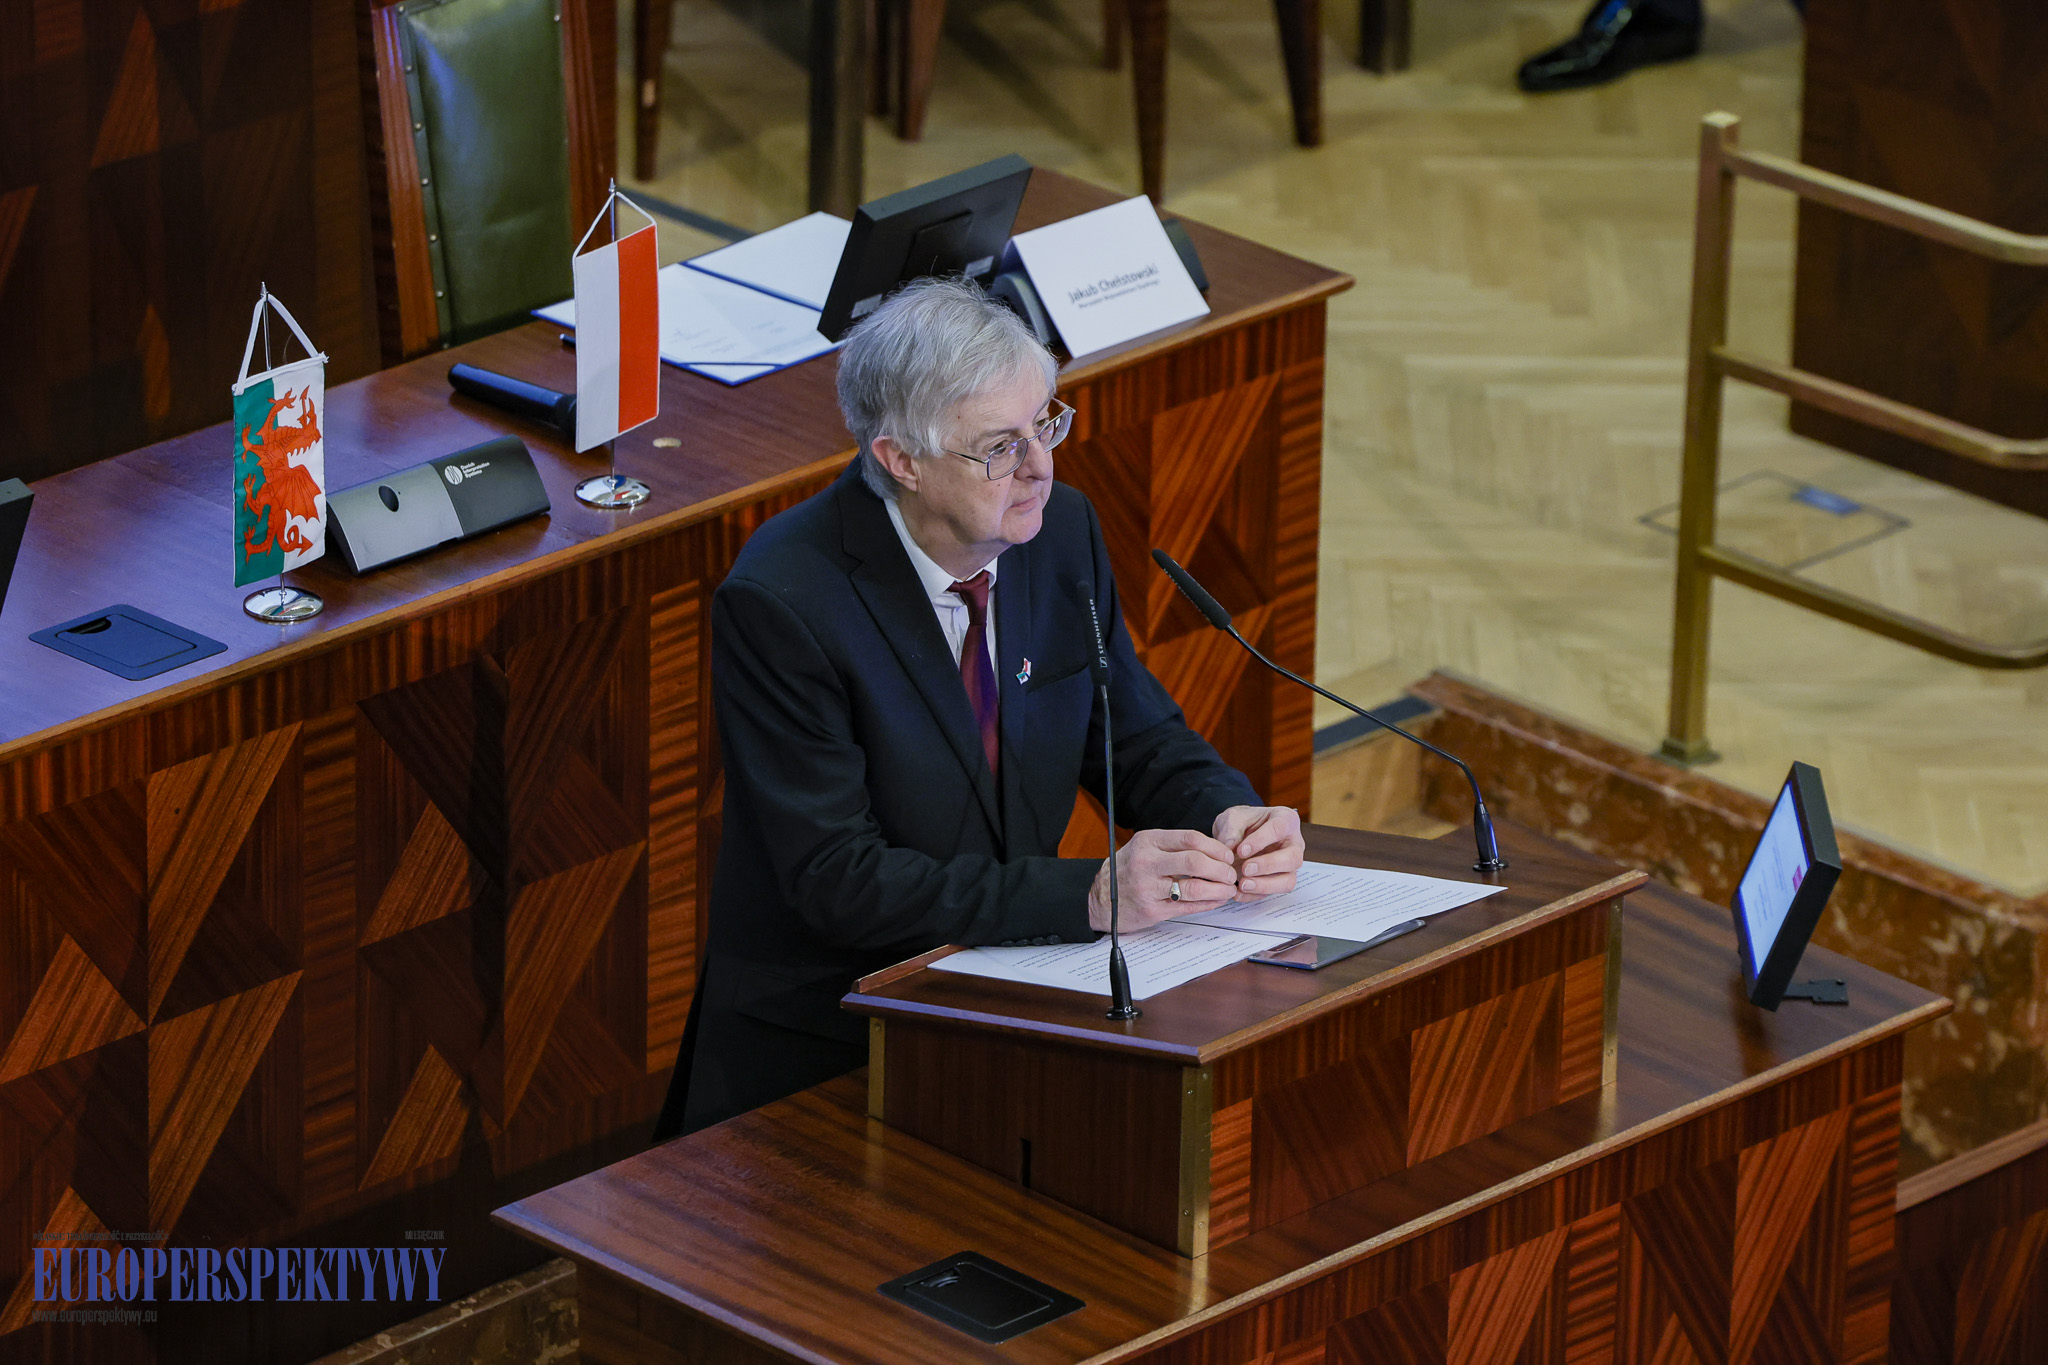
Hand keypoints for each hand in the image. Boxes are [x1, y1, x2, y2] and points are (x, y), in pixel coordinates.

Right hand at [1087, 828, 1238, 932]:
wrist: (1099, 899)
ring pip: (1193, 888)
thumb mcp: (1144, 848)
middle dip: (1220, 869)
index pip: (1190, 839)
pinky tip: (1216, 900)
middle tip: (1230, 874)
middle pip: (1194, 862)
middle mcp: (1147, 862)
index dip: (1215, 847)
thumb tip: (1214, 851)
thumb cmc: (1127, 871)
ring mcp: (1148, 888)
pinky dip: (1207, 904)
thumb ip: (1174, 847)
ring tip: (1228, 889)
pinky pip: (1187, 907)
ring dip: (1218, 890)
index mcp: (1148, 842)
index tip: (1227, 855)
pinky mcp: (1151, 910)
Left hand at [1212, 805, 1303, 899]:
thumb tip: (1230, 847)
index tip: (1241, 850)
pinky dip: (1255, 895)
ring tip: (1242, 884)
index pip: (1279, 830)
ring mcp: (1288, 865)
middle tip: (1245, 868)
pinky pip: (1273, 893)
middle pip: (1292, 859)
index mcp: (1285, 820)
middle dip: (1268, 866)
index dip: (1260, 841)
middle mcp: (1293, 844)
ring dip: (1265, 885)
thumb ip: (1231, 830)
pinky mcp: (1279, 881)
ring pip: (1288, 880)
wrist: (1239, 834)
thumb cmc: (1242, 823)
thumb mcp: (1233, 818)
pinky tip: (1238, 892)